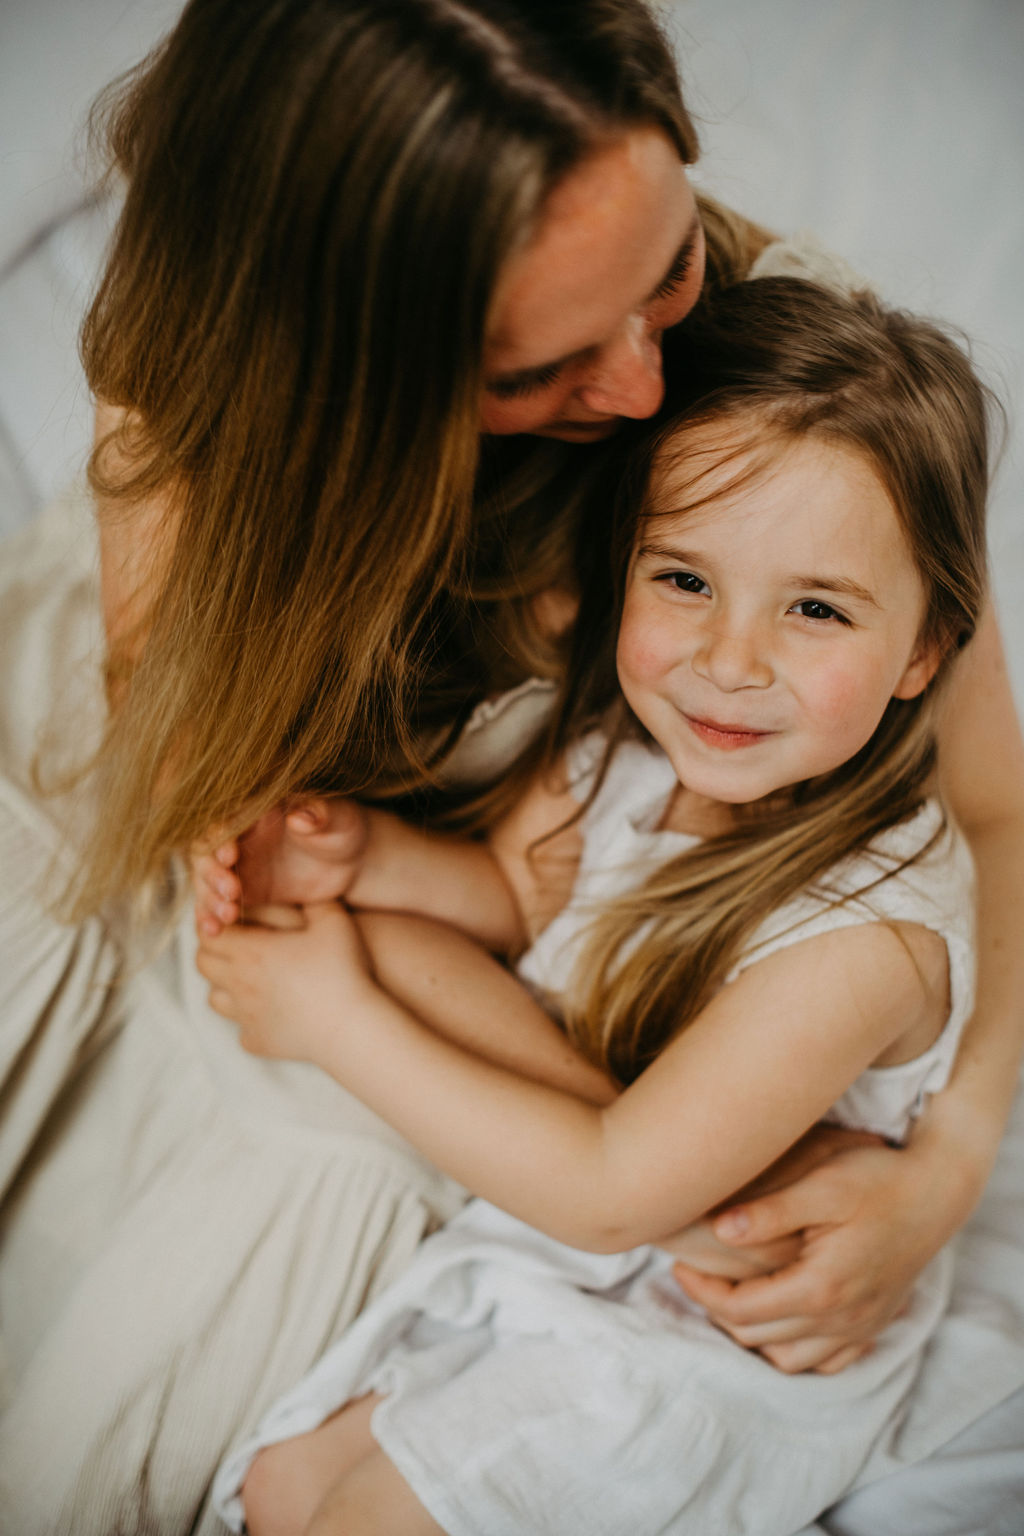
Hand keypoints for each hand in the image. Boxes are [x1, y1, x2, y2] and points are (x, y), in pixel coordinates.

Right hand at [191, 798, 368, 935]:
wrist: (353, 861)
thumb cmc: (345, 829)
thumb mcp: (339, 817)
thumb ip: (319, 813)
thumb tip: (298, 817)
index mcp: (257, 812)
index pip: (226, 822)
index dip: (221, 838)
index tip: (231, 857)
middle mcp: (241, 838)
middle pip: (207, 853)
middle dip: (211, 872)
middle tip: (231, 891)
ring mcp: (241, 866)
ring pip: (208, 881)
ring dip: (209, 898)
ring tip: (228, 916)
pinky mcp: (246, 891)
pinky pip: (218, 903)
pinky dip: (211, 916)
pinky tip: (214, 931)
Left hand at [196, 902, 375, 1064]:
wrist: (351, 1027)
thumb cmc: (343, 970)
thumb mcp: (333, 921)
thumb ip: (313, 898)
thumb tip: (302, 886)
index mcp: (251, 950)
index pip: (208, 933)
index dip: (217, 924)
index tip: (234, 921)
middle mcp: (239, 983)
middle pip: (203, 963)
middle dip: (214, 951)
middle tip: (236, 944)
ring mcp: (245, 1016)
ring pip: (214, 998)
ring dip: (225, 985)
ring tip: (250, 978)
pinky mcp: (257, 1041)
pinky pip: (240, 1030)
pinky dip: (249, 1020)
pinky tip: (270, 1012)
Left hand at [672, 1126, 966, 1373]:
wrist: (935, 1191)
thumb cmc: (877, 1179)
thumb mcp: (823, 1184)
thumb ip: (770, 1211)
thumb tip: (719, 1230)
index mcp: (821, 1287)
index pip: (741, 1309)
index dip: (700, 1292)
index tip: (677, 1264)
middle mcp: (841, 1319)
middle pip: (757, 1337)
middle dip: (717, 1311)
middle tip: (696, 1275)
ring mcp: (860, 1328)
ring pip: (789, 1359)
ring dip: (754, 1335)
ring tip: (732, 1296)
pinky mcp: (873, 1325)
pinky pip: (827, 1362)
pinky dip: (797, 1350)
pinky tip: (782, 1321)